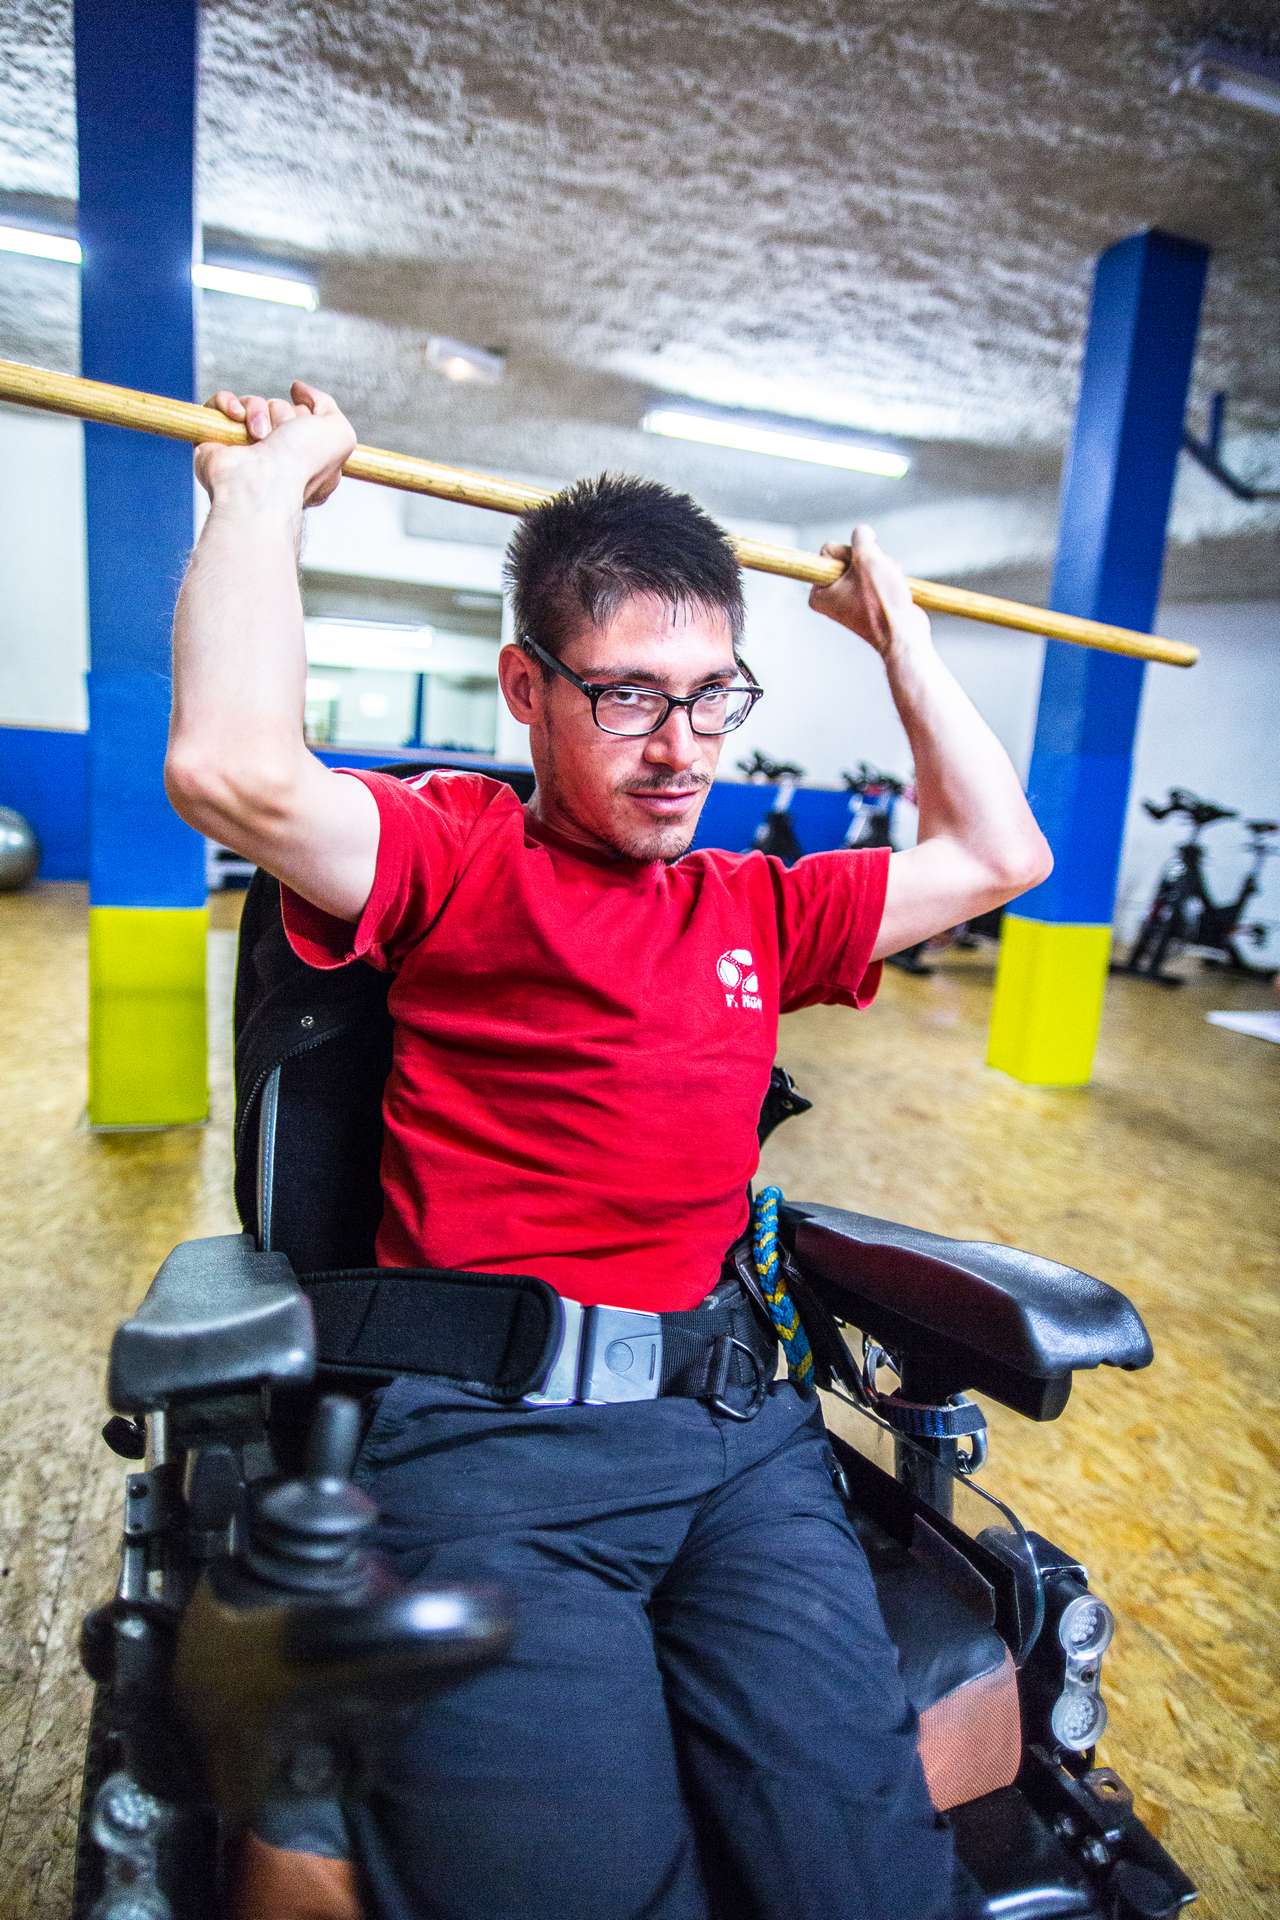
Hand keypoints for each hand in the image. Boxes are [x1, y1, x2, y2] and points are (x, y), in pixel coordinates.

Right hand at [194, 381, 356, 508]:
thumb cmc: (302, 465)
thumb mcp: (340, 435)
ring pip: (252, 405)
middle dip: (283, 414)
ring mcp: (244, 450)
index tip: (308, 434)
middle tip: (282, 438)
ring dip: (258, 412)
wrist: (261, 483)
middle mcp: (275, 458)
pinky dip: (228, 404)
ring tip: (259, 436)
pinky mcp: (215, 442)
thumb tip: (299, 390)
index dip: (307, 419)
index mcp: (304, 461)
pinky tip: (237, 417)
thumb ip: (328, 407)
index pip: (304, 419)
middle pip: (279, 408)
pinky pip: (219, 405)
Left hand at [808, 525, 930, 660]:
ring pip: (866, 562)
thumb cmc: (882, 601)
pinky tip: (895, 584)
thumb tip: (863, 532)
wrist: (905, 633)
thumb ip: (861, 537)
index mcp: (819, 592)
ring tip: (888, 583)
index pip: (828, 550)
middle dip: (868, 560)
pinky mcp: (869, 597)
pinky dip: (888, 574)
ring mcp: (851, 597)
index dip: (849, 553)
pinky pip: (877, 572)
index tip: (859, 573)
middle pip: (848, 554)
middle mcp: (831, 596)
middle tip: (876, 579)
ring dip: (881, 565)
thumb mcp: (867, 559)